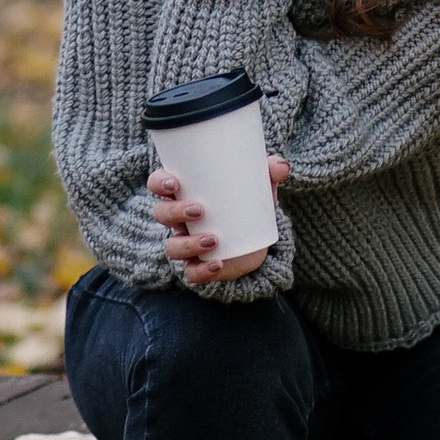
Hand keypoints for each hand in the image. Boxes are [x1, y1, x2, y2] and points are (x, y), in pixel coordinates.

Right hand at [151, 154, 289, 284]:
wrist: (257, 239)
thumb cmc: (248, 203)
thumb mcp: (259, 187)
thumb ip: (269, 174)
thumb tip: (281, 166)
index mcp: (184, 194)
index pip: (158, 185)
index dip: (159, 183)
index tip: (174, 182)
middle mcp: (178, 220)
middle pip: (161, 214)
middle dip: (175, 212)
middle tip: (199, 209)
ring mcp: (186, 244)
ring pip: (172, 246)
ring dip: (188, 243)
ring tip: (212, 239)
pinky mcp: (199, 266)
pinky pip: (191, 272)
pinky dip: (201, 270)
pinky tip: (217, 264)